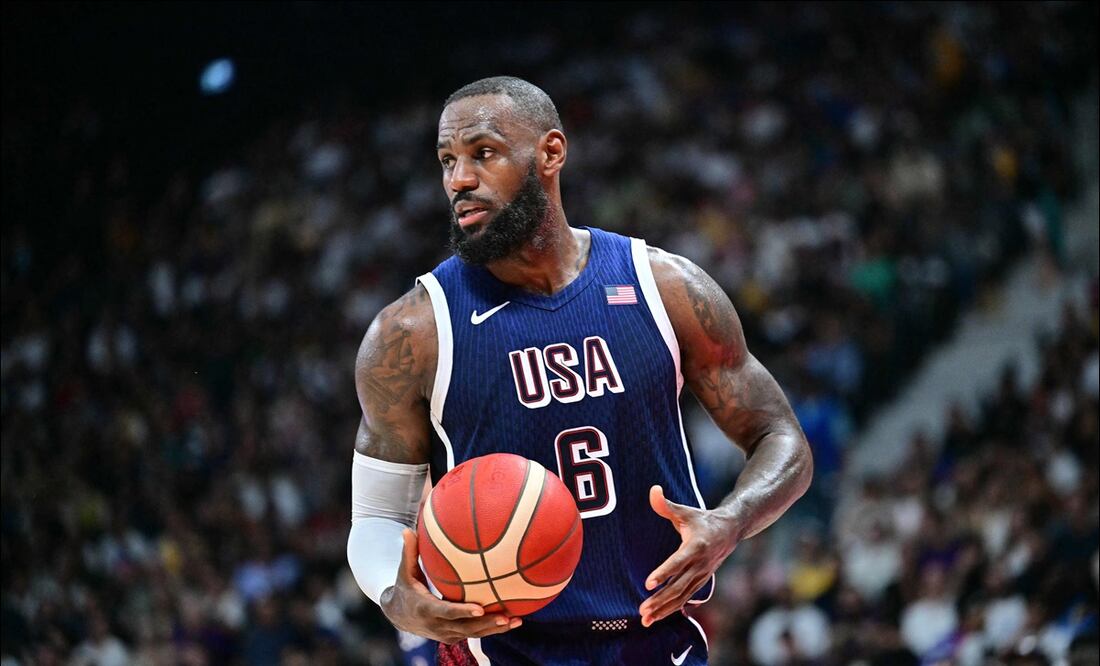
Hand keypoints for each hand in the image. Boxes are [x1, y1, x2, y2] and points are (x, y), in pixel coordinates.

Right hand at [381, 528, 521, 643]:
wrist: (398, 614)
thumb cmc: (405, 586)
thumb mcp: (405, 570)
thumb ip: (409, 552)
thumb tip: (407, 529)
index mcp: (426, 608)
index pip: (447, 612)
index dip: (463, 611)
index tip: (480, 608)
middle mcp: (437, 625)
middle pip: (465, 628)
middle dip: (486, 623)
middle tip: (506, 616)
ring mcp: (445, 634)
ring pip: (473, 633)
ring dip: (494, 628)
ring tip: (516, 620)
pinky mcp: (453, 636)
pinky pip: (474, 634)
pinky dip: (492, 629)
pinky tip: (512, 621)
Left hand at [639, 485, 738, 626]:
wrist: (731, 530)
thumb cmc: (702, 519)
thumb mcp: (685, 510)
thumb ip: (666, 504)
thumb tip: (652, 490)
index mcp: (696, 546)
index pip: (678, 562)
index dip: (664, 573)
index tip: (648, 583)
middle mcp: (700, 564)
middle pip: (678, 586)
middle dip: (660, 600)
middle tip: (642, 610)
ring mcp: (702, 576)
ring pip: (682, 597)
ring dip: (664, 610)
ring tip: (645, 619)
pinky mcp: (701, 582)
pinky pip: (685, 599)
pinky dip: (671, 609)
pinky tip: (656, 617)